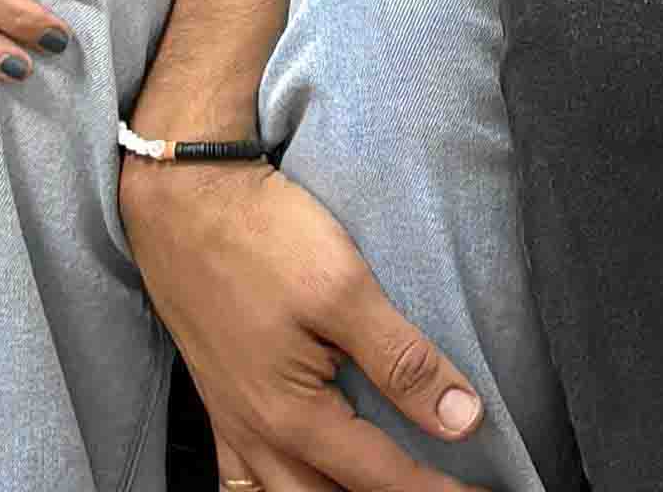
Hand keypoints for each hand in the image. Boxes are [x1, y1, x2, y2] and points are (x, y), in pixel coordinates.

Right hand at [122, 160, 484, 491]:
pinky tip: (300, 477)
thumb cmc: (258, 235)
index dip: (437, 490)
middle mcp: (256, 433)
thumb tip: (461, 419)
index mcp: (291, 416)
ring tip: (374, 489)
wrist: (180, 200)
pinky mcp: (218, 398)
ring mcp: (230, 419)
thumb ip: (403, 360)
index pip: (381, 477)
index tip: (482, 490)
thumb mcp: (344, 289)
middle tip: (436, 491)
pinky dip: (277, 488)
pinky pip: (243, 476)